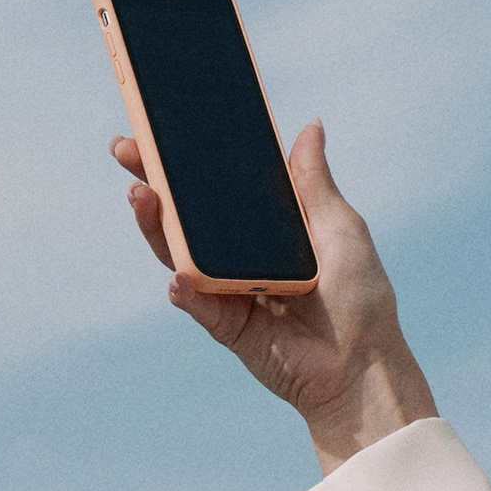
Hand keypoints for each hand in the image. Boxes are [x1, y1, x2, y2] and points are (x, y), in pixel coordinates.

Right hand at [112, 121, 438, 473]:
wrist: (364, 365)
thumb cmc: (361, 297)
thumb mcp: (340, 227)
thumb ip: (313, 183)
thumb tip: (310, 127)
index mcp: (266, 228)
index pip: (217, 187)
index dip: (188, 159)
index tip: (159, 126)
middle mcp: (240, 255)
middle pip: (186, 214)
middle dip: (153, 181)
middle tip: (127, 148)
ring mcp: (227, 289)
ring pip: (180, 253)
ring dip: (156, 225)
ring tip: (141, 195)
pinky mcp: (225, 326)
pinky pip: (197, 303)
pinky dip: (185, 289)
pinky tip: (180, 276)